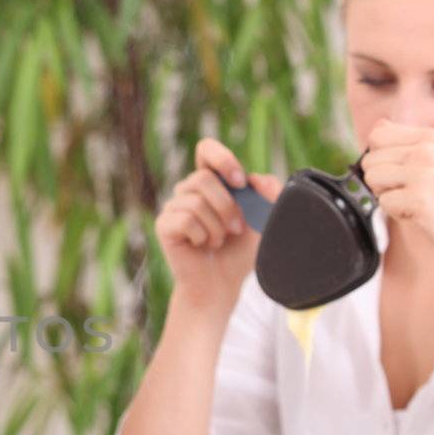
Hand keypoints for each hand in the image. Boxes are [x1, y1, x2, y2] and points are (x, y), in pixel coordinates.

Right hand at [156, 139, 282, 312]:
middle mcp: (188, 191)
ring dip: (216, 226)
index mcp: (212, 182)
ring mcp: (174, 207)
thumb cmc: (240, 252)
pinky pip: (186, 220)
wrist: (222, 285)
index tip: (240, 182)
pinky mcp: (165, 226)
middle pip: (202, 178)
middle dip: (226, 205)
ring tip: (219, 241)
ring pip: (195, 200)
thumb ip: (268, 195)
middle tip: (236, 229)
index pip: (206, 149)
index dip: (222, 159)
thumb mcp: (264, 221)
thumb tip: (256, 178)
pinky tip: (203, 246)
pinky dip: (203, 236)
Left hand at [361, 121, 433, 269]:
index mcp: (431, 137)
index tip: (402, 173)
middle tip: (413, 192)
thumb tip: (378, 123)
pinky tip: (422, 215)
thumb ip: (406, 143)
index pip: (377, 135)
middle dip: (382, 181)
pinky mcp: (419, 198)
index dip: (380, 158)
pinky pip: (383, 203)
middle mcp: (426, 150)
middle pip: (369, 160)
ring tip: (417, 201)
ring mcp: (423, 173)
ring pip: (372, 179)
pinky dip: (398, 214)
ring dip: (388, 197)